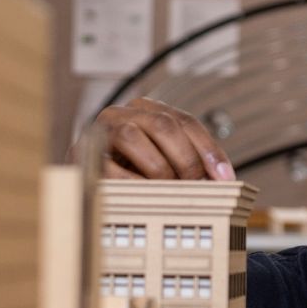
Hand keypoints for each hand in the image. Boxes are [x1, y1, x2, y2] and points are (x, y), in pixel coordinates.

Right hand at [83, 97, 236, 179]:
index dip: (208, 149)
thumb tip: (223, 182)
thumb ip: (187, 163)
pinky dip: (131, 184)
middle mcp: (121, 114)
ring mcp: (98, 131)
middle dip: (185, 159)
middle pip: (163, 124)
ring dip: (158, 168)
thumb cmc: (126, 175)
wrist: (81, 186)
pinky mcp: (81, 155)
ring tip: (169, 192)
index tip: (225, 178)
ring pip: (133, 136)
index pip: (185, 121)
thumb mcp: (160, 163)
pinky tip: (144, 197)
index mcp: (144, 110)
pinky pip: (109, 166)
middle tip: (196, 187)